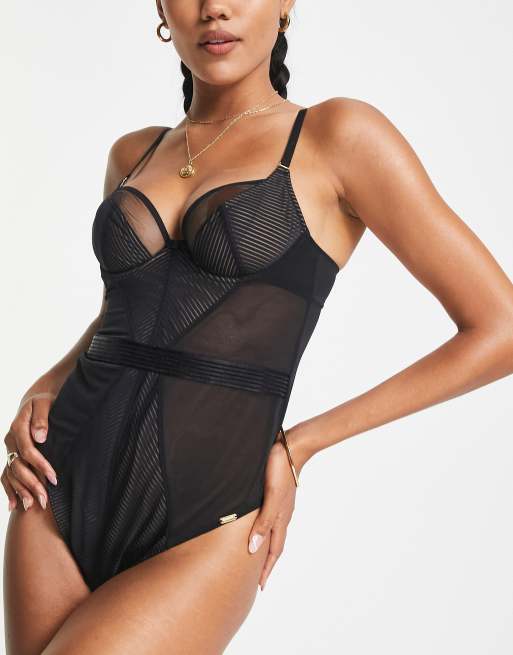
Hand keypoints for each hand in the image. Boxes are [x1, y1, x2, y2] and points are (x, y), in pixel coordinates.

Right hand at [2, 392, 57, 511]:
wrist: (35, 401)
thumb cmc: (44, 402)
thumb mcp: (45, 404)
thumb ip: (42, 418)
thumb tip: (40, 437)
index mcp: (18, 427)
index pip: (28, 451)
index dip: (40, 465)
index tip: (53, 478)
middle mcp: (10, 440)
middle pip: (18, 466)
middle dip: (31, 484)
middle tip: (45, 499)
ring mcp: (8, 449)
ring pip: (11, 474)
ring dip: (21, 491)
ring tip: (32, 506)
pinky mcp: (11, 455)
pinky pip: (6, 475)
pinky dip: (9, 490)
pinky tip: (14, 506)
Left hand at [247, 426, 308, 590]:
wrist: (291, 446)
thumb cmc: (279, 470)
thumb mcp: (270, 498)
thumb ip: (262, 523)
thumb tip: (253, 549)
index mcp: (280, 518)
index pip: (273, 550)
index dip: (266, 568)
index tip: (260, 587)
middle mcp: (281, 514)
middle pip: (274, 544)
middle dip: (266, 562)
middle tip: (258, 578)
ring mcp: (280, 504)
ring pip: (272, 530)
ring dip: (265, 545)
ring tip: (256, 555)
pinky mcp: (277, 493)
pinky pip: (270, 517)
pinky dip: (265, 528)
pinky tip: (259, 523)